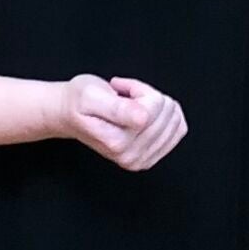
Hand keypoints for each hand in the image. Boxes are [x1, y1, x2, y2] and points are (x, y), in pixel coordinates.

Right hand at [57, 74, 188, 170]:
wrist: (69, 115)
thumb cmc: (78, 102)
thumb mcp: (90, 95)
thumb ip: (116, 107)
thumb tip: (142, 118)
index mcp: (117, 142)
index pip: (154, 106)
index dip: (139, 89)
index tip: (119, 89)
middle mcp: (130, 156)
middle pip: (166, 111)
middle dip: (146, 96)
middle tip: (123, 99)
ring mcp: (142, 160)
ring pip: (174, 118)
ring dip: (154, 104)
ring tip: (130, 105)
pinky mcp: (151, 157)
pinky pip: (179, 128)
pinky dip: (163, 114)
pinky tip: (142, 112)